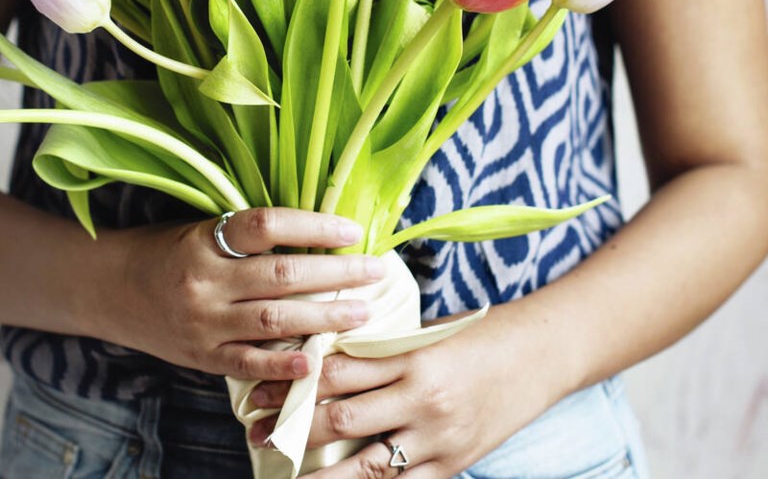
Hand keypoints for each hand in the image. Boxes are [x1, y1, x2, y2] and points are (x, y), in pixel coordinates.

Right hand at [89, 207, 386, 381]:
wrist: (106, 288)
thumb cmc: (161, 251)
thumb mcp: (199, 229)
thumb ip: (246, 235)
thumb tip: (314, 231)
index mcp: (204, 241)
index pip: (267, 226)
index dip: (314, 226)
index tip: (352, 229)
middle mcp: (205, 281)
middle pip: (282, 275)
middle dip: (337, 274)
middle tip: (376, 270)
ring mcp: (203, 322)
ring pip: (275, 319)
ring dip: (326, 316)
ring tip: (364, 311)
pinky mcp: (202, 357)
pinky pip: (249, 364)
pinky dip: (283, 364)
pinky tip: (316, 360)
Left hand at [247, 301, 560, 476]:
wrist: (538, 355)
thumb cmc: (476, 334)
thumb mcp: (426, 330)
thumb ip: (380, 346)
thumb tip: (324, 353)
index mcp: (411, 357)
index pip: (338, 371)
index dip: (295, 381)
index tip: (262, 386)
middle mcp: (421, 400)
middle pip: (343, 419)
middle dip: (294, 428)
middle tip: (256, 430)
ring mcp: (438, 438)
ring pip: (366, 466)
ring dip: (318, 473)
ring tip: (282, 476)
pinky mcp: (453, 465)